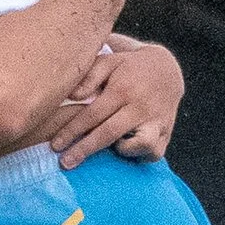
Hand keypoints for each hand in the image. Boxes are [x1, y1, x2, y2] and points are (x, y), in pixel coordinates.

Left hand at [49, 35, 183, 168]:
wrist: (168, 69)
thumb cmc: (129, 68)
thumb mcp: (109, 61)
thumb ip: (89, 76)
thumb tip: (72, 96)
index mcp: (123, 89)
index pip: (93, 114)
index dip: (72, 131)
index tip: (55, 146)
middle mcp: (140, 106)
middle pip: (109, 133)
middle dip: (85, 149)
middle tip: (65, 163)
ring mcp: (156, 121)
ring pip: (139, 145)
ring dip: (121, 151)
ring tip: (110, 150)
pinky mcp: (166, 133)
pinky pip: (153, 153)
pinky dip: (139, 155)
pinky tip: (127, 148)